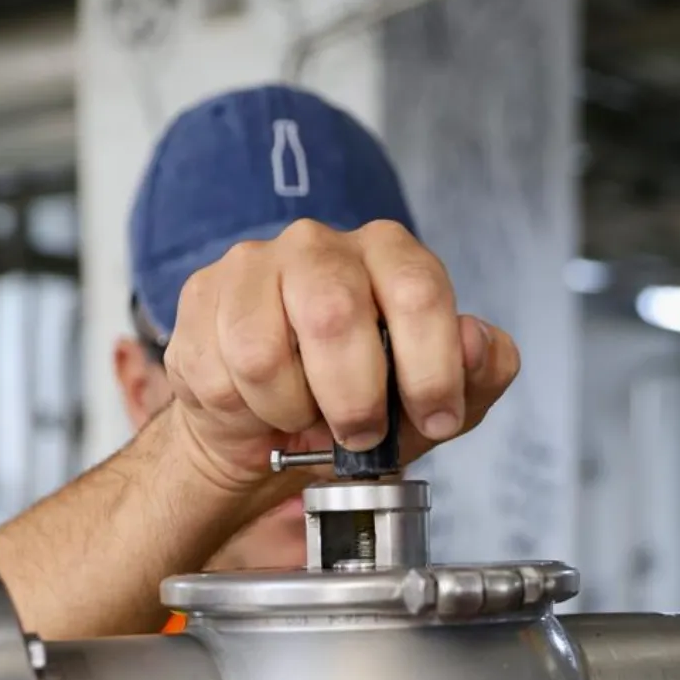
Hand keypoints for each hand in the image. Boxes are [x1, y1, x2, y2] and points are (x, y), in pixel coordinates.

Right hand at [162, 218, 519, 513]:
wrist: (270, 431)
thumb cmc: (357, 404)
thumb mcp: (434, 402)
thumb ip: (479, 372)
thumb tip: (477, 344)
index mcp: (388, 254)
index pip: (418, 291)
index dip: (431, 369)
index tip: (435, 419)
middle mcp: (318, 245)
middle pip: (332, 314)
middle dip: (353, 399)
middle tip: (359, 434)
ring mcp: (251, 267)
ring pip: (262, 353)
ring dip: (290, 410)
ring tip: (302, 414)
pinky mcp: (200, 300)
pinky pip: (217, 375)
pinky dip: (244, 413)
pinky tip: (257, 406)